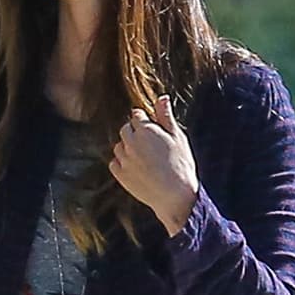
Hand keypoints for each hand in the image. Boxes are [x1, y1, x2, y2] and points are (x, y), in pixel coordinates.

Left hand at [110, 96, 199, 234]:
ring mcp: (124, 160)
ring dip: (127, 148)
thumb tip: (161, 98)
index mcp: (145, 130)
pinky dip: (121, 163)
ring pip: (119, 146)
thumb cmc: (180, 165)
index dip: (145, 121)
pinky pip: (114, 163)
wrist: (175, 197)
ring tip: (144, 158)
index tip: (152, 129)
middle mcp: (131, 143)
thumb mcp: (177, 137)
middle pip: (125, 129)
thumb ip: (166, 117)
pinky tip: (135, 168)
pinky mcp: (120, 175)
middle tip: (149, 144)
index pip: (137, 116)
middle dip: (135, 132)